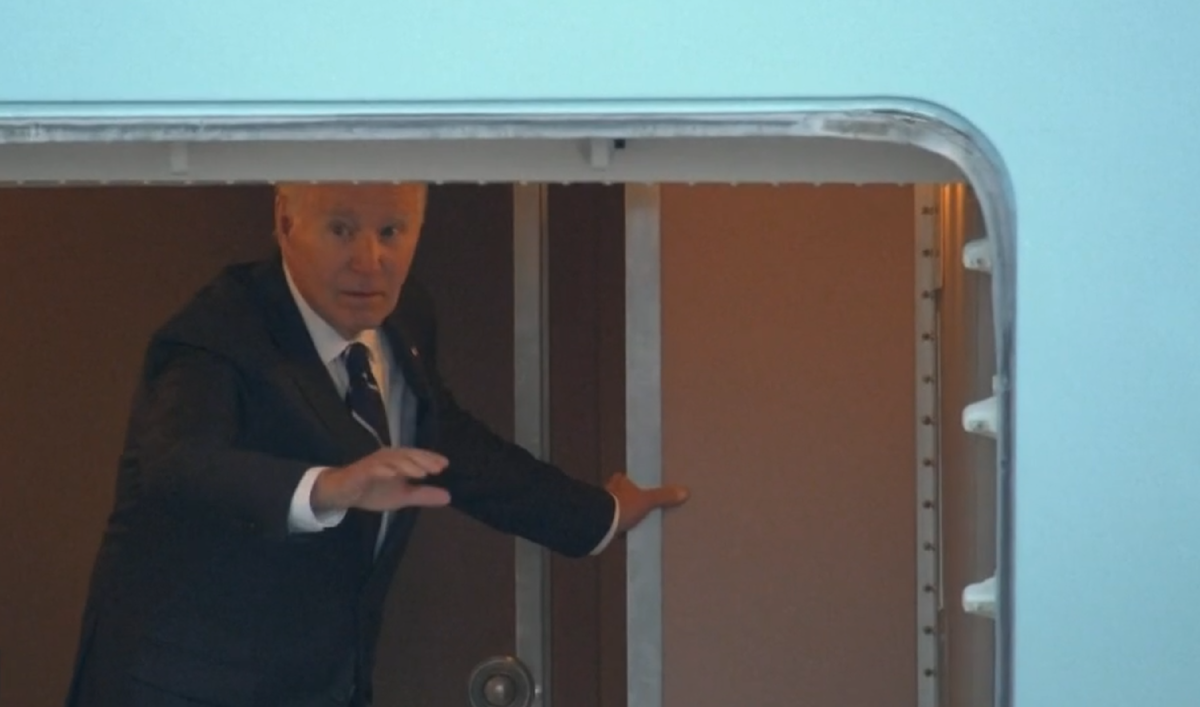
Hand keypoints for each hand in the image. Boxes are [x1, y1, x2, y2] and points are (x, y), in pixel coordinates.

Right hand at [312, 448, 451, 512]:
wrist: (342, 493)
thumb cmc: (374, 490)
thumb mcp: (402, 496)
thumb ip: (423, 495)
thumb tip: (449, 497)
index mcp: (398, 461)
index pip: (417, 456)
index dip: (430, 458)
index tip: (445, 465)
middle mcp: (387, 457)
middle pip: (407, 455)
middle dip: (422, 460)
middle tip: (437, 468)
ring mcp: (373, 464)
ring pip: (391, 460)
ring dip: (406, 465)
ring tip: (421, 473)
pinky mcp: (359, 472)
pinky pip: (371, 469)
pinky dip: (382, 470)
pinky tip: (392, 475)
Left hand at [605, 472, 688, 532]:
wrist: (602, 525)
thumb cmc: (624, 506)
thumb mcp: (647, 501)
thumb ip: (664, 496)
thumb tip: (686, 491)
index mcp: (619, 481)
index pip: (623, 478)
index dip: (629, 482)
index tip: (637, 487)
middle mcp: (609, 490)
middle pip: (619, 492)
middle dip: (625, 498)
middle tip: (637, 505)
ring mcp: (603, 506)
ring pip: (614, 506)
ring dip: (620, 512)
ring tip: (632, 520)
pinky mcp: (600, 520)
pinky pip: (611, 521)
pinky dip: (616, 524)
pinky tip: (623, 531)